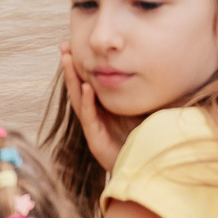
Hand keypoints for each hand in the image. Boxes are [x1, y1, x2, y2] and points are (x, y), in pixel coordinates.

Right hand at [60, 45, 135, 171]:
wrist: (145, 170)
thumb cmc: (144, 142)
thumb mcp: (142, 113)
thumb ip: (140, 97)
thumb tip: (153, 73)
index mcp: (102, 110)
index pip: (86, 83)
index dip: (79, 66)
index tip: (72, 47)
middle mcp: (94, 117)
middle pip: (78, 88)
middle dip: (70, 68)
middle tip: (63, 48)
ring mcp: (93, 128)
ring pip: (78, 100)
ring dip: (73, 80)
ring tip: (68, 60)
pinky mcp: (96, 139)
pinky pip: (89, 117)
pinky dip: (87, 102)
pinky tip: (86, 88)